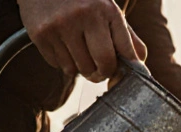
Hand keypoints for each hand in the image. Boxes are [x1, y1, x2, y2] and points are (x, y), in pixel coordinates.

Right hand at [19, 0, 147, 82]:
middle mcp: (84, 15)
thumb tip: (140, 64)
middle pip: (102, 65)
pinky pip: (58, 65)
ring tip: (78, 52)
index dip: (122, 68)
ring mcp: (60, 25)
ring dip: (81, 68)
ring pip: (78, 69)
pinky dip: (63, 62)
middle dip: (102, 73)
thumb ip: (126, 36)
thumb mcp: (106, 9)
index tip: (118, 72)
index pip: (124, 53)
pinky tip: (62, 45)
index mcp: (106, 9)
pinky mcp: (40, 34)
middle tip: (99, 69)